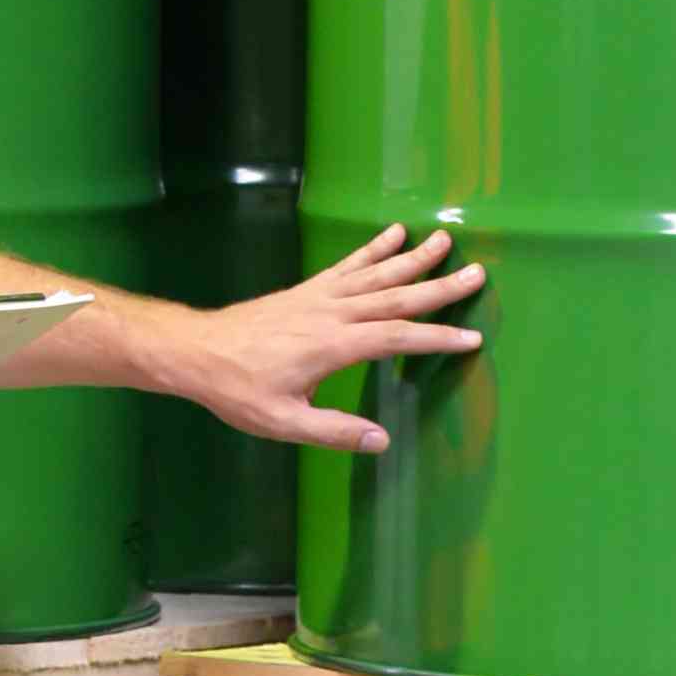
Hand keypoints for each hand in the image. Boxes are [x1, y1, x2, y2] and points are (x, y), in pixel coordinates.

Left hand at [168, 228, 481, 455]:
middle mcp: (332, 313)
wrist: (196, 351)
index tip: (472, 337)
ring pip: (376, 274)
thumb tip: (382, 440)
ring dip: (413, 258)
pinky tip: (393, 235)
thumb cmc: (238, 390)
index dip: (437, 338)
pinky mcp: (307, 289)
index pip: (397, 338)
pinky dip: (373, 249)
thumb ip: (335, 431)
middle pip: (396, 296)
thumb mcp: (284, 422)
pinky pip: (348, 265)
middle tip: (479, 273)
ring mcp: (319, 296)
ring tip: (445, 240)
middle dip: (440, 287)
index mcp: (333, 345)